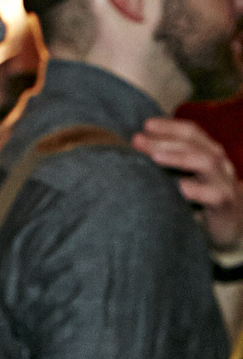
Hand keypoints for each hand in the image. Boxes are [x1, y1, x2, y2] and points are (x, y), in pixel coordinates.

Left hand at [132, 117, 242, 252]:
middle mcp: (218, 164)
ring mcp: (224, 183)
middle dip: (164, 140)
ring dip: (180, 158)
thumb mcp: (182, 179)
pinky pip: (215, 195)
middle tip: (138, 140)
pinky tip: (181, 188)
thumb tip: (134, 149)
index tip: (145, 125)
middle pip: (194, 144)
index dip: (169, 126)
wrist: (229, 228)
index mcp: (208, 154)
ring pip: (207, 162)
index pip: (192, 133)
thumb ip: (166, 165)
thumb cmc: (199, 201)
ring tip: (156, 157)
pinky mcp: (225, 205)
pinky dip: (198, 190)